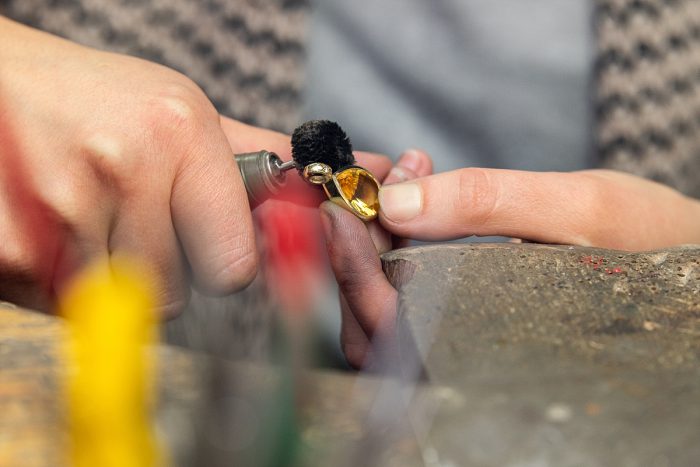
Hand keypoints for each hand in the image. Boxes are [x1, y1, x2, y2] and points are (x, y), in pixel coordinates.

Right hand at [0, 18, 391, 314]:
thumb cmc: (95, 100)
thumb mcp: (184, 113)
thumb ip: (267, 158)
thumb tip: (367, 170)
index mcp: (180, 135)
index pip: (233, 265)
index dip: (220, 263)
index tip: (203, 241)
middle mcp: (124, 170)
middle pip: (179, 295)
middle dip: (165, 271)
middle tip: (132, 220)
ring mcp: (62, 213)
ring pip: (123, 306)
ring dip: (113, 277)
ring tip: (89, 217)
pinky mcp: (11, 254)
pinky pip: (65, 307)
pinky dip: (64, 283)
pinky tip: (56, 229)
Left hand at [323, 163, 699, 368]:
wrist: (688, 260)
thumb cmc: (653, 244)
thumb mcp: (582, 208)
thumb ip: (488, 203)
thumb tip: (397, 198)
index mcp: (492, 349)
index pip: (394, 329)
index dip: (357, 271)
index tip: (342, 210)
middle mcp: (470, 354)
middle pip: (374, 323)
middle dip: (361, 246)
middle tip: (374, 180)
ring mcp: (464, 336)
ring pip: (385, 309)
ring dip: (379, 238)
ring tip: (409, 173)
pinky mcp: (468, 312)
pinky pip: (410, 289)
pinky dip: (401, 238)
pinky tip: (419, 192)